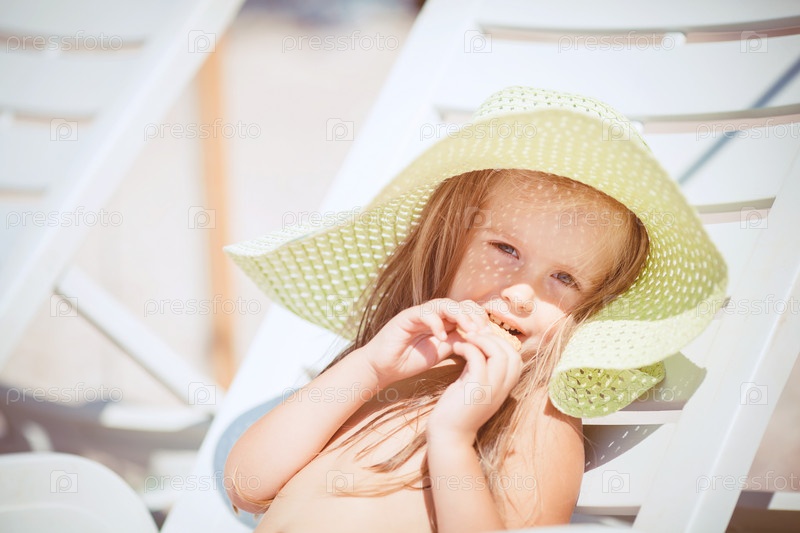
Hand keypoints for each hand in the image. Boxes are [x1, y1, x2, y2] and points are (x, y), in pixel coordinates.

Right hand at [358, 299, 489, 388]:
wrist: (384, 368)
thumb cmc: (410, 360)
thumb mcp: (442, 352)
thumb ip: (458, 342)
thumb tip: (480, 338)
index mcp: (445, 321)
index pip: (468, 312)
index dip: (480, 320)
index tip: (489, 336)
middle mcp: (434, 314)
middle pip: (460, 304)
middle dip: (474, 316)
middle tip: (482, 332)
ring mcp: (420, 313)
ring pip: (445, 304)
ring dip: (460, 315)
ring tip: (469, 329)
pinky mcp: (407, 316)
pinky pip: (425, 312)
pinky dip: (436, 323)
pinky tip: (441, 337)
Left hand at [426, 326, 522, 444]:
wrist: (448, 433)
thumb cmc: (457, 407)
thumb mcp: (473, 382)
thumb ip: (480, 365)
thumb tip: (479, 343)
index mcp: (505, 387)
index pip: (516, 358)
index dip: (501, 342)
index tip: (482, 337)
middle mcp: (503, 389)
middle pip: (512, 353)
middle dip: (494, 338)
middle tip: (474, 334)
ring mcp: (491, 390)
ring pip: (499, 354)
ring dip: (482, 340)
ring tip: (466, 338)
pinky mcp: (476, 390)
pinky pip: (478, 358)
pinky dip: (468, 347)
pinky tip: (457, 347)